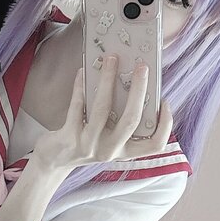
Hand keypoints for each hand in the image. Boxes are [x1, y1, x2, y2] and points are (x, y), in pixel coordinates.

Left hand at [29, 55, 173, 174]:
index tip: (165, 102)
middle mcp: (110, 151)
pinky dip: (80, 86)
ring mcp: (89, 145)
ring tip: (112, 59)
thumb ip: (122, 119)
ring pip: (103, 109)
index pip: (155, 145)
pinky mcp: (69, 138)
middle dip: (139, 90)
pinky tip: (82, 71)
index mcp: (125, 151)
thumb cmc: (87, 142)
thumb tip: (133, 82)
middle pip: (132, 120)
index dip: (166, 124)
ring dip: (108, 80)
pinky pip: (77, 106)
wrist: (54, 161)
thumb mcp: (109, 138)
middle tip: (142, 66)